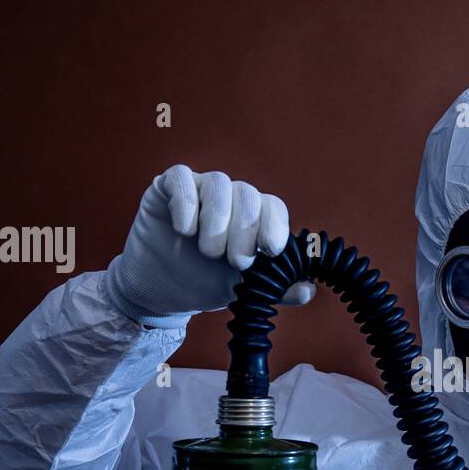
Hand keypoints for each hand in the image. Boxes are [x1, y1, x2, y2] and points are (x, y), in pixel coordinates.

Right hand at [104, 164, 314, 322]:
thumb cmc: (205, 284)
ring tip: (209, 252)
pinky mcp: (165, 188)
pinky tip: (185, 231)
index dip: (276, 225)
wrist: (160, 291)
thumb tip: (308, 289)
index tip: (271, 250)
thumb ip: (277, 288)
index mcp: (253, 218)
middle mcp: (229, 198)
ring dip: (218, 220)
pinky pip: (181, 178)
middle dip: (246, 231)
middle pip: (248, 195)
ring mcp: (198, 190)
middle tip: (236, 261)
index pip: (273, 207)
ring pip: (219, 183)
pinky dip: (186, 203)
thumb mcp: (244, 290)